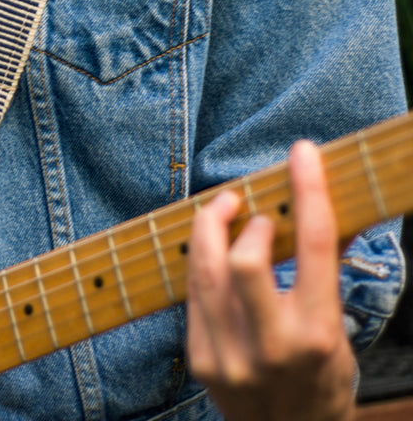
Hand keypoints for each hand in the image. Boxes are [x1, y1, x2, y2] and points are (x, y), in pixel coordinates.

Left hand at [186, 140, 355, 420]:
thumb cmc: (319, 378)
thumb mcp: (339, 333)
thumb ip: (325, 274)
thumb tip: (319, 203)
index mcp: (318, 334)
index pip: (316, 247)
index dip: (308, 190)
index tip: (302, 153)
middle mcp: (274, 348)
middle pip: (243, 260)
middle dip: (239, 220)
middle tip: (246, 207)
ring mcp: (231, 357)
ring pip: (203, 270)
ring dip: (208, 229)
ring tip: (221, 214)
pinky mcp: (200, 359)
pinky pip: (192, 291)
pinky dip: (200, 261)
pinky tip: (210, 253)